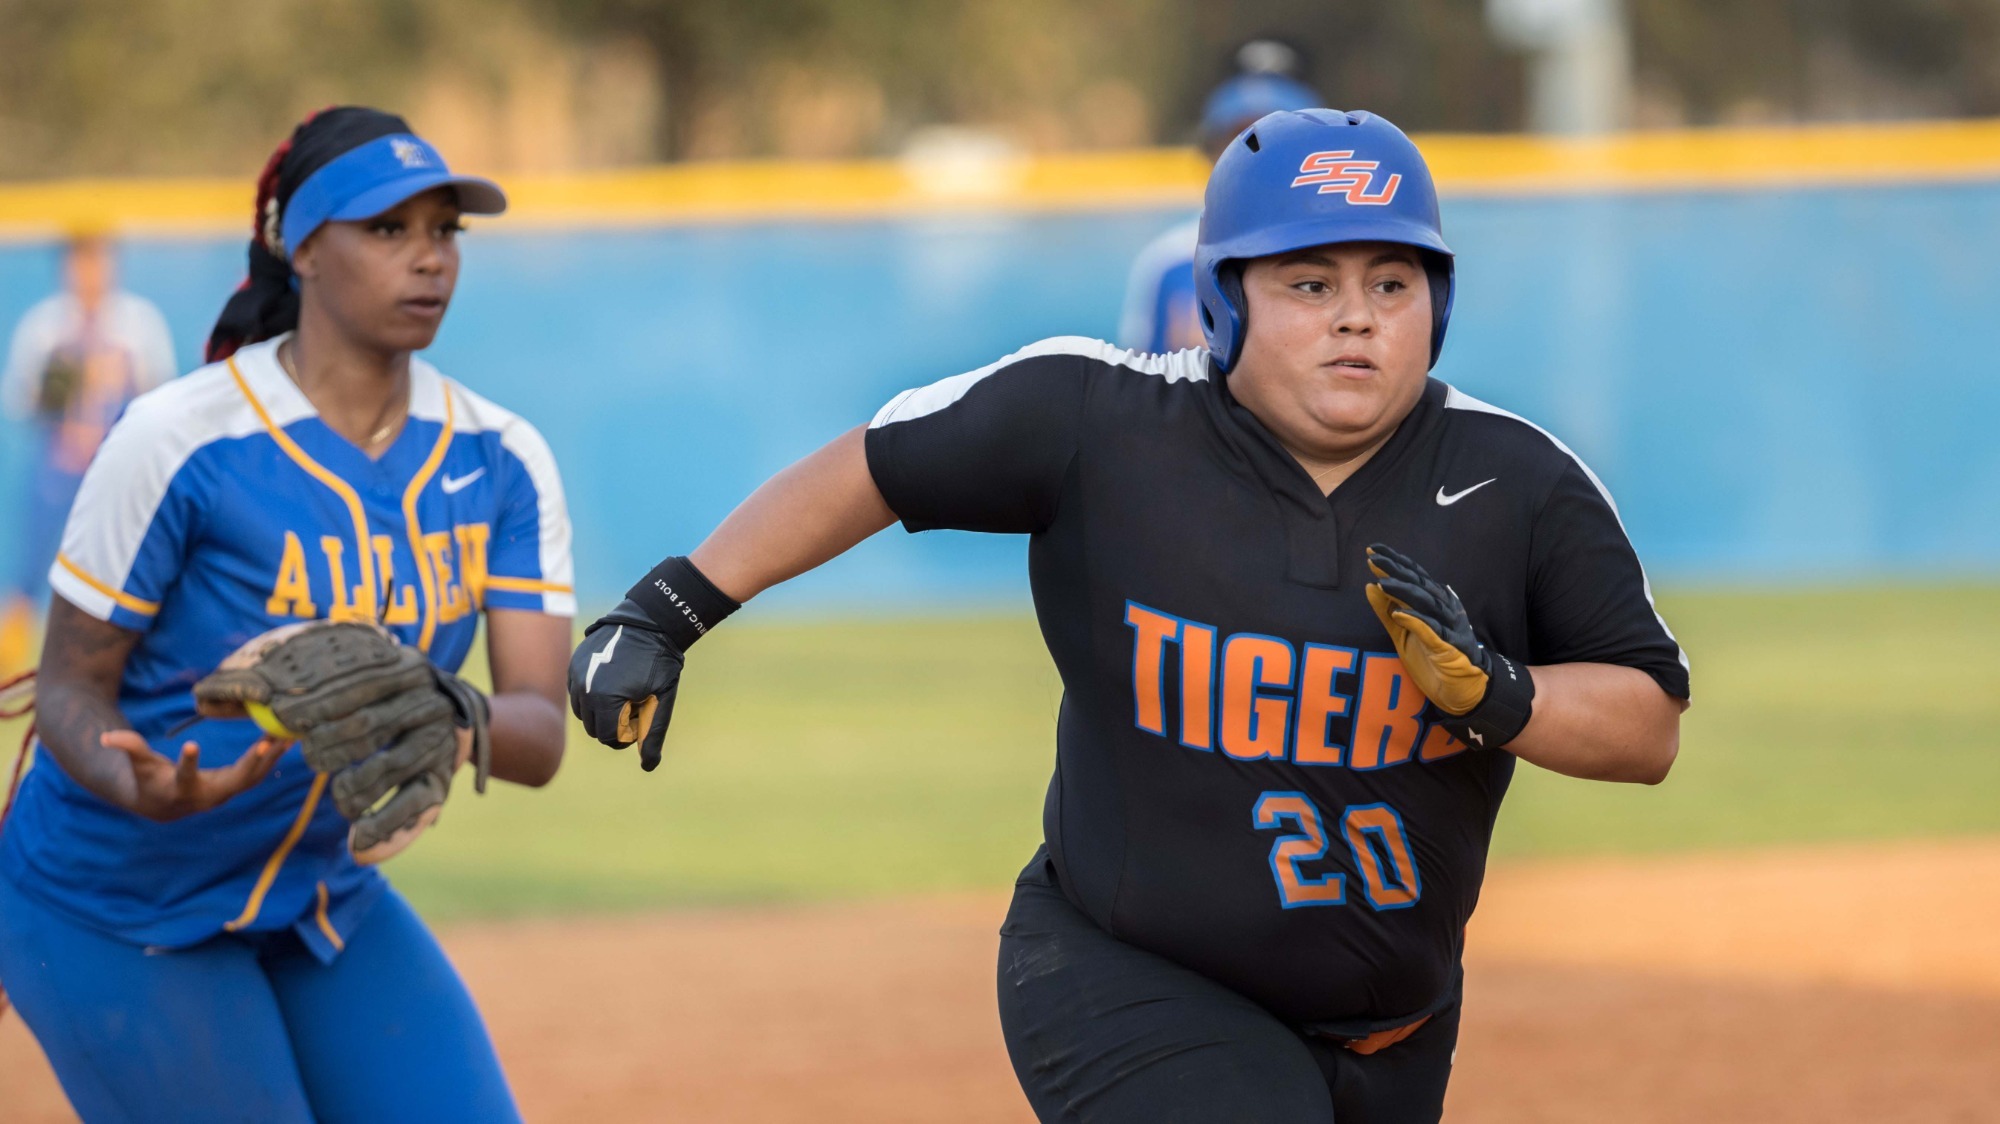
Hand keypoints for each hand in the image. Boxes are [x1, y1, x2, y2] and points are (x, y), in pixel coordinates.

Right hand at [101, 730, 282, 820]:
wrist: (163, 805)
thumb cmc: (148, 781)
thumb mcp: (139, 765)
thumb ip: (128, 748)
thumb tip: (106, 736)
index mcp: (181, 789)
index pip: (184, 777)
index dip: (187, 763)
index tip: (190, 745)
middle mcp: (208, 795)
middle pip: (233, 781)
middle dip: (250, 763)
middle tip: (266, 742)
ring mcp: (225, 793)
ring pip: (253, 777)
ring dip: (270, 758)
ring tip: (287, 736)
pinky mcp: (235, 786)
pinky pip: (258, 772)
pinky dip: (272, 757)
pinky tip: (287, 740)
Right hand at [568, 600, 684, 771]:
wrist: (649, 622)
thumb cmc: (660, 664)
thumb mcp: (660, 701)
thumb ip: (651, 735)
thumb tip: (649, 765)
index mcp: (605, 700)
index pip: (609, 738)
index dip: (628, 734)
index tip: (642, 717)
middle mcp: (584, 689)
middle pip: (594, 728)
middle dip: (614, 723)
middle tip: (636, 703)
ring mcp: (576, 675)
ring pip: (583, 712)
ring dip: (601, 710)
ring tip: (624, 692)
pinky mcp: (574, 665)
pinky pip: (577, 692)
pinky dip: (592, 694)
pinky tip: (613, 680)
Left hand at [1363, 544, 1491, 714]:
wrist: (1462, 688)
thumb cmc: (1432, 658)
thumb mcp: (1402, 633)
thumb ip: (1386, 611)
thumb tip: (1369, 585)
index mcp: (1435, 603)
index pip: (1414, 576)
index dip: (1395, 562)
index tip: (1372, 549)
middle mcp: (1444, 609)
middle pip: (1419, 584)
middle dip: (1396, 569)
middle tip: (1373, 557)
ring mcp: (1449, 627)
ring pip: (1426, 603)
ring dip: (1404, 591)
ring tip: (1381, 583)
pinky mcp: (1449, 647)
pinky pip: (1433, 631)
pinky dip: (1417, 621)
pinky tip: (1400, 613)